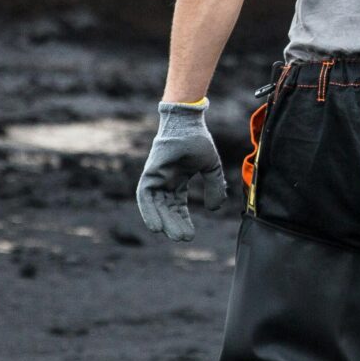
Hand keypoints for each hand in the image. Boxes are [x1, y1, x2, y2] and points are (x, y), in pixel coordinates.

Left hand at [135, 101, 224, 241]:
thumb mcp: (211, 167)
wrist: (188, 121)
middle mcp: (164, 180)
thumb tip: (214, 209)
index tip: (189, 235)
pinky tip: (155, 225)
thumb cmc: (198, 140)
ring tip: (169, 235)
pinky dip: (148, 211)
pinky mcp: (149, 173)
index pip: (178, 205)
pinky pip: (145, 196)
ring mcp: (156, 176)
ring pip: (156, 204)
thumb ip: (214, 187)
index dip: (183, 220)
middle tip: (183, 239)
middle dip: (174, 223)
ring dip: (162, 220)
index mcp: (177, 179)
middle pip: (167, 208)